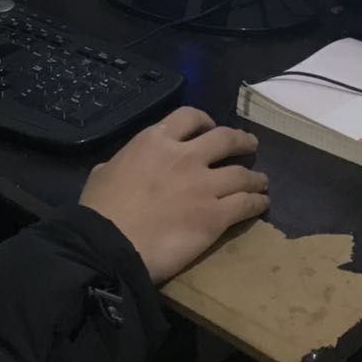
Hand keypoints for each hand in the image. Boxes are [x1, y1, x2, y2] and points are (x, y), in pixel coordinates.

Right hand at [80, 106, 268, 284]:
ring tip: (261, 182)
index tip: (211, 129)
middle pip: (225, 139)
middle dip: (241, 141)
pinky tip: (261, 204)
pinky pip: (246, 204)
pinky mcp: (215, 215)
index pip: (189, 117)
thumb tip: (118, 166)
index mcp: (154, 141)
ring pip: (242, 173)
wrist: (110, 244)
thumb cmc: (100, 210)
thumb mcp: (103, 172)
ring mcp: (204, 185)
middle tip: (250, 146)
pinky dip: (257, 202)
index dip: (205, 121)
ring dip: (255, 177)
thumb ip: (120, 163)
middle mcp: (184, 156)